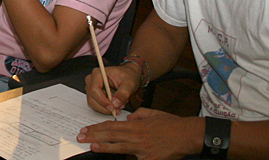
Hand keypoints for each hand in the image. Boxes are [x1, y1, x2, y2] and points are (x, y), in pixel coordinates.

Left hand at [77, 108, 203, 159]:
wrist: (187, 134)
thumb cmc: (170, 124)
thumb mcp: (150, 113)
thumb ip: (137, 116)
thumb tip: (127, 120)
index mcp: (135, 125)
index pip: (111, 126)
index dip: (97, 128)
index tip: (86, 129)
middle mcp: (136, 137)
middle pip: (111, 136)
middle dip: (94, 137)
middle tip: (81, 137)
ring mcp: (142, 149)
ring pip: (119, 148)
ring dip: (104, 147)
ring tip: (91, 146)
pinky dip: (126, 159)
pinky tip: (114, 158)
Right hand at [85, 64, 141, 114]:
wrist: (128, 76)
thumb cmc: (127, 76)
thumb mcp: (129, 84)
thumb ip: (123, 93)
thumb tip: (115, 104)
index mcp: (97, 73)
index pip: (94, 90)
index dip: (102, 101)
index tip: (113, 108)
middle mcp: (91, 80)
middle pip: (92, 98)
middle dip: (104, 107)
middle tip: (117, 110)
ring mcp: (91, 87)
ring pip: (93, 103)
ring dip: (106, 109)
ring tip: (119, 107)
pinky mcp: (94, 94)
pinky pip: (96, 105)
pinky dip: (106, 108)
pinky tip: (115, 105)